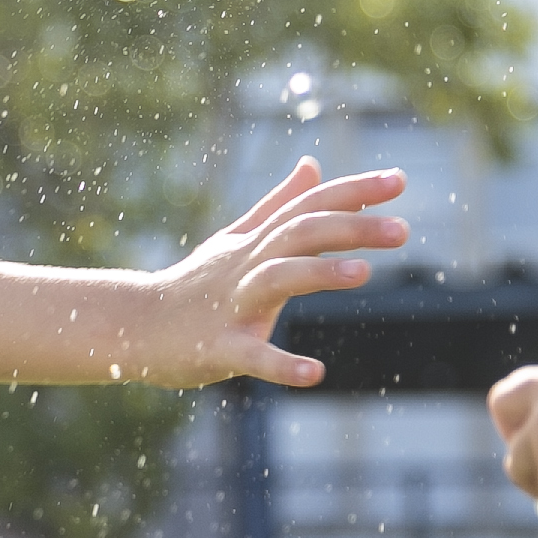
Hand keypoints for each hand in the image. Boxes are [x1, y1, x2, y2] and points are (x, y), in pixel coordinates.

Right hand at [143, 160, 409, 387]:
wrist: (134, 326)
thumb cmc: (193, 285)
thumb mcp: (237, 240)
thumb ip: (279, 204)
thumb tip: (313, 164)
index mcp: (257, 242)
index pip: (309, 206)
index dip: (354, 191)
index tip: (401, 180)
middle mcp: (247, 264)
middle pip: (300, 234)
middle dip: (352, 228)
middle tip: (403, 230)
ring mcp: (232, 304)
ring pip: (277, 279)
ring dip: (320, 273)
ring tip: (365, 273)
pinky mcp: (219, 347)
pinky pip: (252, 355)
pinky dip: (282, 365)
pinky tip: (315, 374)